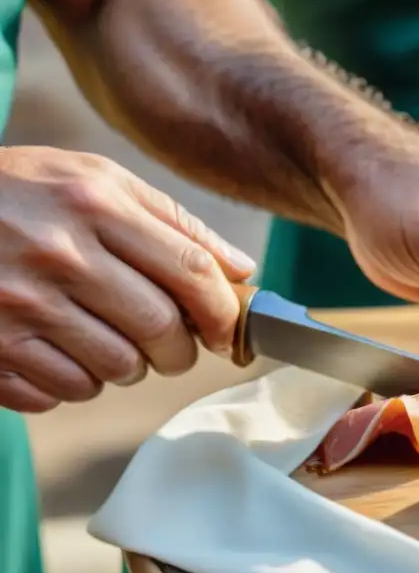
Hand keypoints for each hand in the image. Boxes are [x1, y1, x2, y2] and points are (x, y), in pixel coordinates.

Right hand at [0, 146, 255, 411]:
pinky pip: (64, 393)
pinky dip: (74, 382)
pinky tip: (58, 351)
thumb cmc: (19, 193)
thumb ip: (172, 222)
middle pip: (161, 329)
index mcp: (93, 205)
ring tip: (105, 338)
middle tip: (171, 344)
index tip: (228, 330)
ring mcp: (19, 305)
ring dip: (127, 366)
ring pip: (119, 370)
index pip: (190, 272)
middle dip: (180, 349)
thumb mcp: (93, 180)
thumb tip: (243, 271)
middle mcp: (58, 255)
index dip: (223, 311)